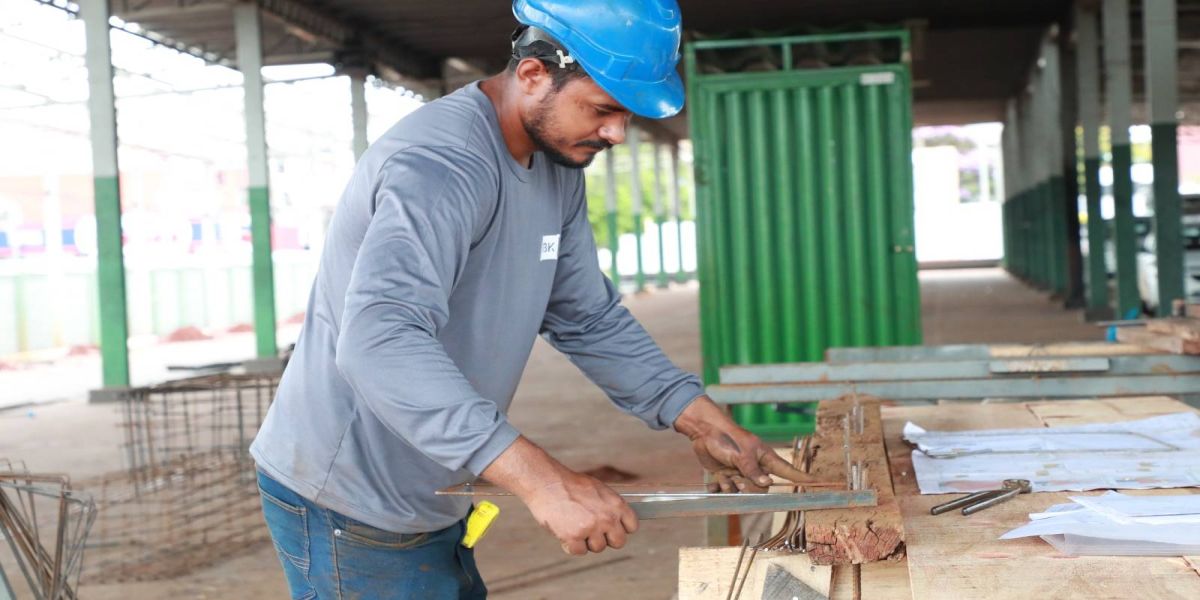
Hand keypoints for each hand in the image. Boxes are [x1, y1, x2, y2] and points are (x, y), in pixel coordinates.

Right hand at [480, 436, 636, 555]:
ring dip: (587, 541)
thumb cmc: (570, 484)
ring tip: (575, 525)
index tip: (612, 528)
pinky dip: (571, 545)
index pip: (632, 526)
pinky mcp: (574, 537)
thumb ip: (610, 506)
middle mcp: (607, 518)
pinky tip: (565, 532)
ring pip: (598, 548)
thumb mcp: (598, 489)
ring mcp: (591, 528)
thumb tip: (617, 520)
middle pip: (619, 542)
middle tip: (593, 532)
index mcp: (616, 504)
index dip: (621, 529)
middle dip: (607, 539)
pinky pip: (579, 552)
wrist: (547, 482)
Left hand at [674, 395, 814, 491]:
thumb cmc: (727, 438)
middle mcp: (755, 467)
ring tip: (724, 478)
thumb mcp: (741, 455)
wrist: (705, 431)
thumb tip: (767, 484)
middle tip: (737, 480)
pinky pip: (726, 489)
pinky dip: (719, 488)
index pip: (787, 470)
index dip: (801, 478)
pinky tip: (712, 485)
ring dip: (732, 488)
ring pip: (742, 491)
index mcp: (764, 458)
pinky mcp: (726, 474)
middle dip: (748, 488)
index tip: (816, 483)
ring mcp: (740, 471)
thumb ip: (753, 471)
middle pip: (761, 488)